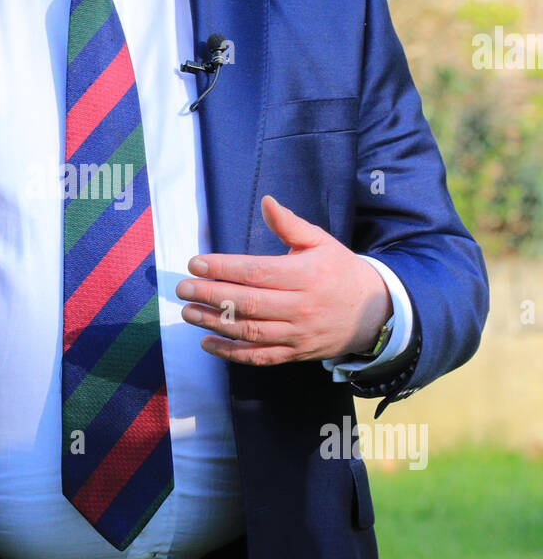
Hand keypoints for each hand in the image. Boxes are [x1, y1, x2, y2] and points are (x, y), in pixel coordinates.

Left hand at [176, 194, 390, 365]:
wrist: (376, 312)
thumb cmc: (340, 271)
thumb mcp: (321, 242)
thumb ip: (290, 224)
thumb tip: (266, 201)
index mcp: (305, 274)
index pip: (256, 272)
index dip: (223, 268)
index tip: (195, 263)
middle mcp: (300, 306)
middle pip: (247, 303)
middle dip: (210, 296)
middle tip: (182, 288)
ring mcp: (297, 333)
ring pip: (249, 331)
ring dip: (214, 323)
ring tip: (188, 312)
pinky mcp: (295, 353)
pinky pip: (259, 357)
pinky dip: (231, 354)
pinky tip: (207, 343)